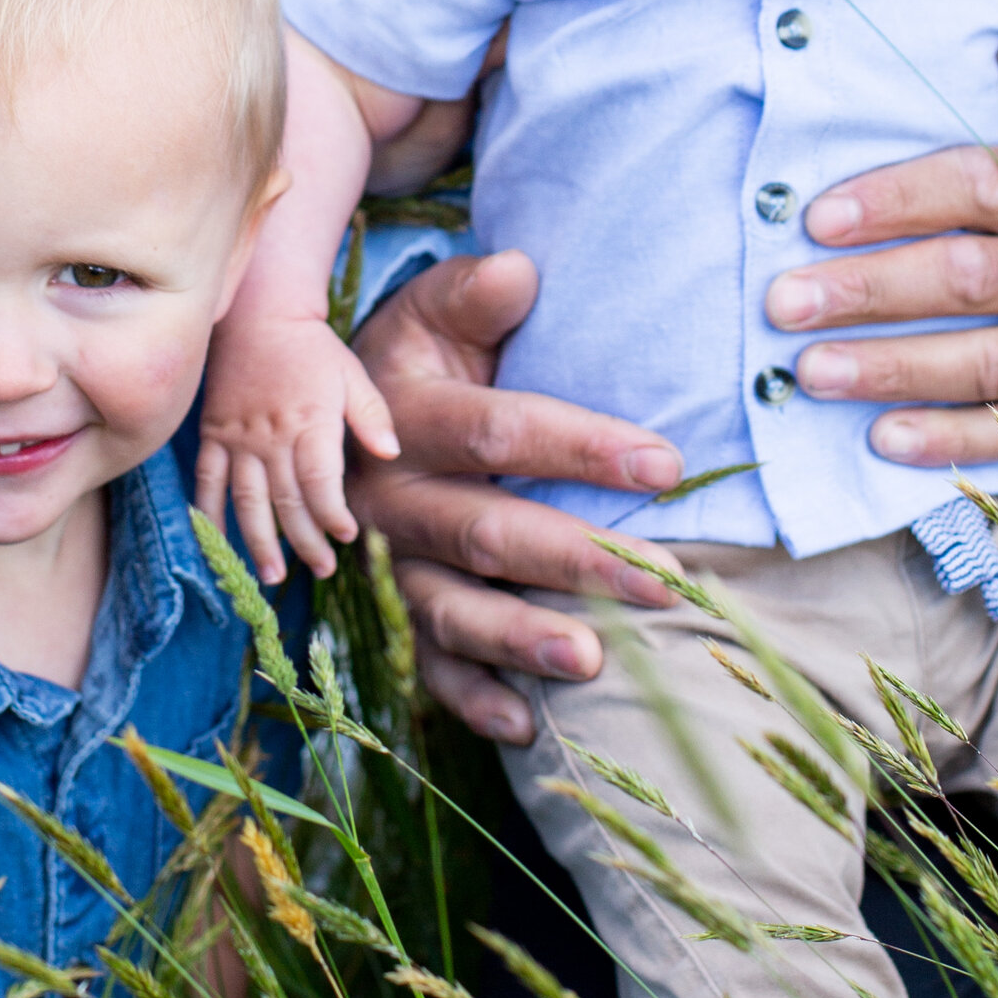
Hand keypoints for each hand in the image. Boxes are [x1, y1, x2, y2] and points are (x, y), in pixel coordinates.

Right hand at [197, 312, 389, 585]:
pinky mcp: (214, 433)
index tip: (346, 537)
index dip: (332, 516)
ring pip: (246, 500)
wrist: (258, 312)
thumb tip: (392, 453)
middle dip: (305, 542)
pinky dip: (210, 510)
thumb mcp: (352, 374)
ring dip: (259, 542)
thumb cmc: (312, 346)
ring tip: (272, 576)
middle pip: (287, 502)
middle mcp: (271, 436)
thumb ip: (371, 415)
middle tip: (322, 570)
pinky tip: (216, 538)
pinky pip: (208, 478)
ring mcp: (238, 437)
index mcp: (309, 423)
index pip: (319, 484)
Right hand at [344, 250, 683, 744]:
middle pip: (485, 530)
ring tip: (590, 660)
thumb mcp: (430, 308)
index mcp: (404, 418)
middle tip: (666, 582)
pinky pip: (425, 668)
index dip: (580, 447)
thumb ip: (473, 292)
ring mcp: (385, 565)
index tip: (666, 465)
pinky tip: (527, 726)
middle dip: (577, 559)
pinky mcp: (387, 616)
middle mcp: (388, 498)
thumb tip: (520, 271)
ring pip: (450, 608)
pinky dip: (471, 700)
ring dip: (519, 638)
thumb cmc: (417, 356)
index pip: (497, 430)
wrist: (331, 413)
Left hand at [763, 39, 997, 467]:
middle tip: (782, 300)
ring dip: (889, 368)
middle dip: (865, 290)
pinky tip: (883, 438)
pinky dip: (952, 441)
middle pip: (964, 279)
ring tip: (809, 371)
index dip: (895, 198)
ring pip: (982, 362)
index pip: (978, 187)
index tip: (817, 215)